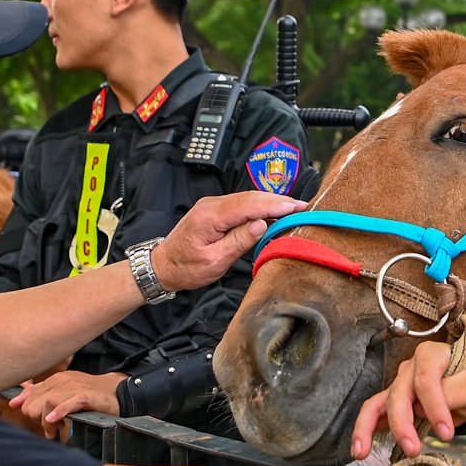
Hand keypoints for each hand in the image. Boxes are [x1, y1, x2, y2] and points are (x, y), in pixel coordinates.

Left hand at [18, 371, 126, 428]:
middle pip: (34, 403)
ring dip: (46, 422)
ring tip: (54, 431)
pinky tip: (54, 422)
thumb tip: (15, 402)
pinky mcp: (86, 396)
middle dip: (37, 419)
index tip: (39, 421)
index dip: (29, 412)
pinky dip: (58, 414)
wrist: (117, 392)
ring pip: (47, 404)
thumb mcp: (62, 392)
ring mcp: (74, 387)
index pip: (28, 396)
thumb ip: (39, 396)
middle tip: (50, 427)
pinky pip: (68, 404)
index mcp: (54, 380)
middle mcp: (62, 381)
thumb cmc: (88, 395)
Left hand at [149, 190, 304, 293]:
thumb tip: (261, 224)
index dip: (275, 205)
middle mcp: (212, 205)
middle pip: (251, 197)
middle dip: (278, 201)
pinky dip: (260, 206)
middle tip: (303, 207)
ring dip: (271, 202)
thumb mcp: (214, 261)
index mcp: (210, 216)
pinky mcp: (215, 210)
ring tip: (294, 208)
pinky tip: (273, 211)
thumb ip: (238, 241)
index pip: (249, 205)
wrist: (162, 265)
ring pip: (248, 198)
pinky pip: (241, 204)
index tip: (297, 207)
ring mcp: (213, 205)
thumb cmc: (186, 268)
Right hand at [352, 340, 465, 459]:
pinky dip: (366, 430)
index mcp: (432, 355)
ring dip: (367, 428)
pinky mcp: (396, 401)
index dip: (433, 408)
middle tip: (413, 449)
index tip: (446, 433)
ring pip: (378, 403)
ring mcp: (401, 384)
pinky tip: (360, 448)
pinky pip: (376, 413)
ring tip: (361, 451)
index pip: (426, 380)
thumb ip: (452, 393)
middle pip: (399, 395)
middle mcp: (411, 367)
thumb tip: (423, 409)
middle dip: (402, 424)